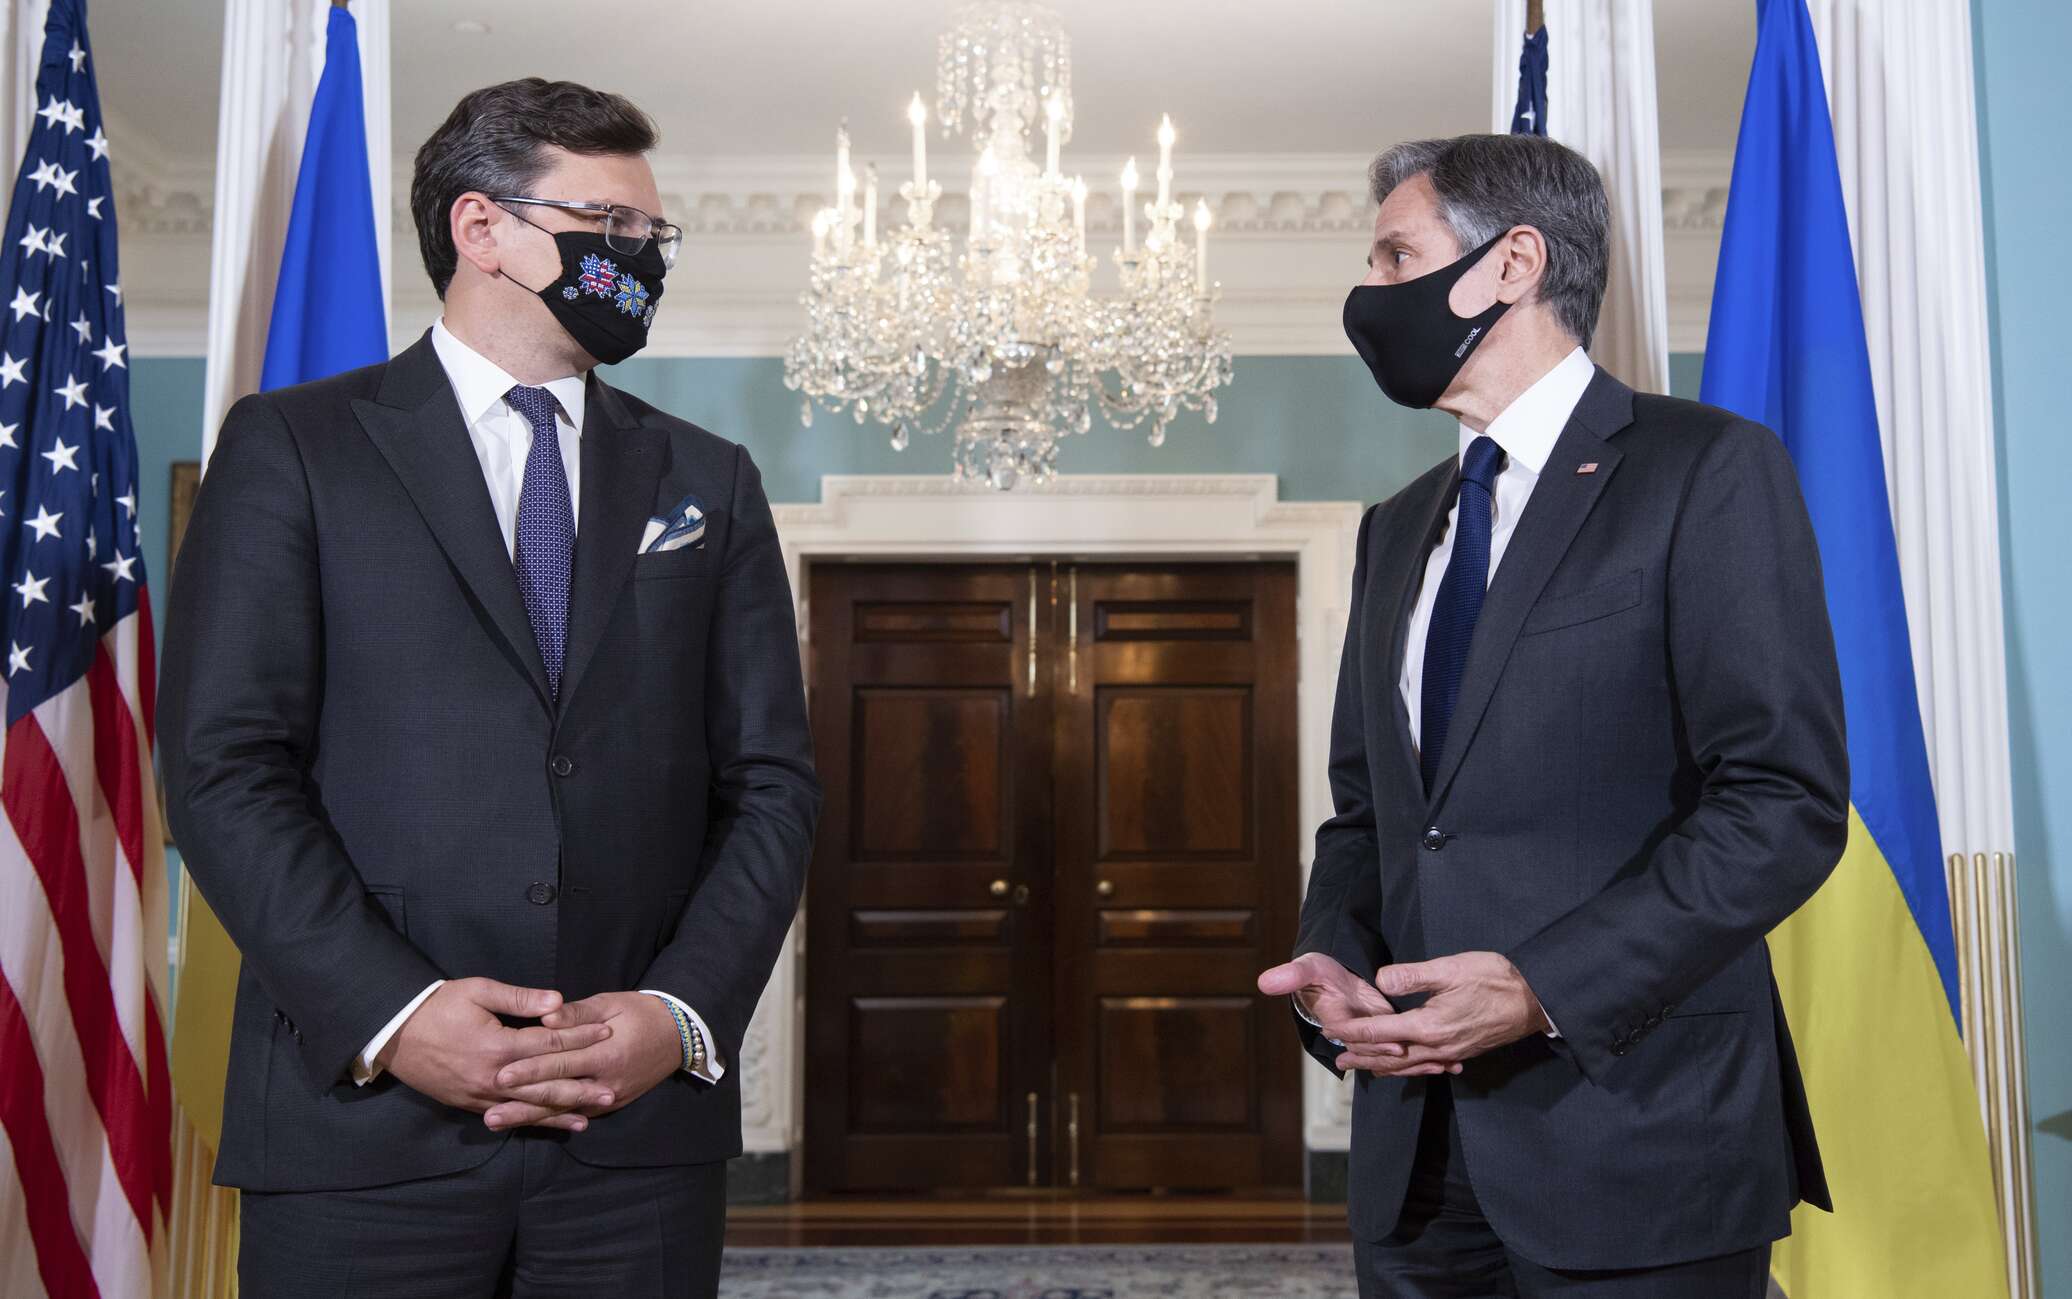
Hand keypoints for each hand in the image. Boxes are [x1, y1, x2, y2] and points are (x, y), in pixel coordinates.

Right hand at [379, 978, 616, 1131]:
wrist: (393, 1032)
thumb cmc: (438, 1005)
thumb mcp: (478, 991)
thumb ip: (520, 998)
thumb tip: (558, 1001)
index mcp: (499, 1046)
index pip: (550, 1044)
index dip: (581, 1037)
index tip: (607, 1032)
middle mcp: (493, 1077)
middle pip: (545, 1084)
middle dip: (580, 1087)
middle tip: (610, 1091)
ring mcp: (480, 1096)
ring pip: (528, 1107)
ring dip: (560, 1112)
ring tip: (589, 1117)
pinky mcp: (469, 1104)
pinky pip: (507, 1115)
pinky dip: (530, 1120)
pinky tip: (548, 1123)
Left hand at [482, 992, 683, 1131]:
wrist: (677, 1035)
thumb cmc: (640, 1013)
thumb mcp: (610, 1004)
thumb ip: (577, 1014)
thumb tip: (546, 1018)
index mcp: (606, 1053)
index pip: (561, 1064)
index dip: (530, 1070)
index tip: (500, 1075)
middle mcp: (606, 1081)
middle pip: (557, 1094)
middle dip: (521, 1104)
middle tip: (489, 1112)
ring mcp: (609, 1096)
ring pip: (563, 1110)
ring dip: (529, 1118)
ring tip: (498, 1122)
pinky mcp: (610, 1104)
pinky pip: (576, 1113)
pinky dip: (551, 1119)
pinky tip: (527, 1124)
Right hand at [1257, 952, 1456, 1077]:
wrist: (1330, 976)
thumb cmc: (1320, 969)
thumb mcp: (1308, 966)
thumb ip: (1292, 974)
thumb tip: (1264, 982)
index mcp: (1336, 1020)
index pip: (1356, 1036)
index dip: (1375, 1040)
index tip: (1396, 1042)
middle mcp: (1356, 1034)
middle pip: (1380, 1052)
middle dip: (1406, 1059)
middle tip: (1435, 1061)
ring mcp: (1372, 1037)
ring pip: (1395, 1056)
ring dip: (1420, 1063)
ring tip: (1447, 1065)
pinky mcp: (1387, 1035)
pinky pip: (1406, 1050)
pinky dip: (1427, 1057)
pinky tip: (1449, 1062)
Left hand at [1318, 952, 1550, 1074]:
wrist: (1536, 1000)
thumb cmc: (1495, 979)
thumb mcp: (1450, 968)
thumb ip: (1411, 976)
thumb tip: (1380, 981)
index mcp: (1429, 1026)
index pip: (1379, 1034)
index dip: (1352, 1032)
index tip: (1331, 1030)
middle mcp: (1437, 1047)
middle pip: (1389, 1057)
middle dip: (1361, 1057)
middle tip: (1337, 1059)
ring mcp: (1451, 1053)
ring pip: (1408, 1065)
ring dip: (1381, 1066)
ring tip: (1363, 1067)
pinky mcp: (1461, 1052)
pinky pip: (1426, 1066)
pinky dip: (1407, 1067)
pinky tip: (1404, 1066)